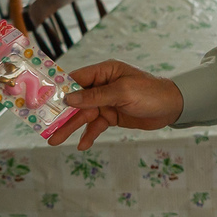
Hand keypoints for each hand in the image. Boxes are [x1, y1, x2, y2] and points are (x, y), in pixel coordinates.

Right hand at [47, 60, 184, 149]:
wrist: (174, 108)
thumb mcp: (123, 92)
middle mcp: (102, 85)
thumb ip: (96, 96)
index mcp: (104, 72)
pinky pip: (96, 125)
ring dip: (70, 128)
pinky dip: (89, 134)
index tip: (42, 102)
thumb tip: (69, 99)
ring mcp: (106, 101)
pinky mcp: (112, 115)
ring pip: (83, 115)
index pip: (75, 79)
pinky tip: (82, 145)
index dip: (58, 91)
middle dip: (62, 115)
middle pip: (76, 101)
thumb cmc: (151, 93)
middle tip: (45, 128)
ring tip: (55, 141)